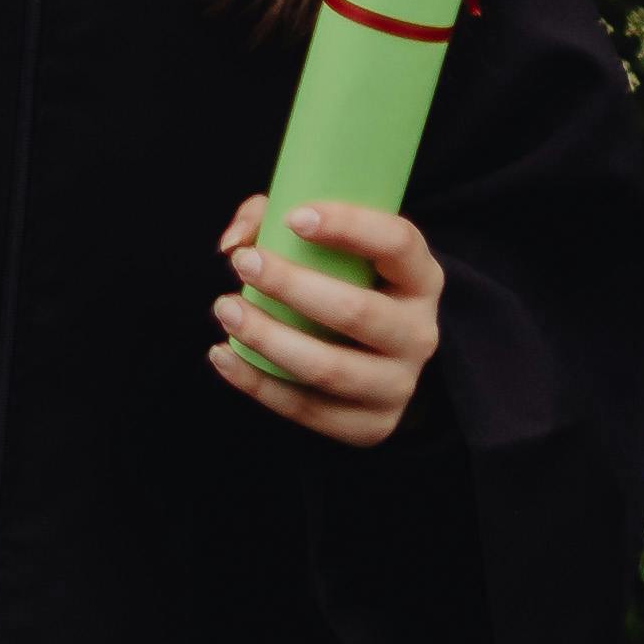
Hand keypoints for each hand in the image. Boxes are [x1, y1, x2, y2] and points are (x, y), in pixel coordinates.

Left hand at [210, 192, 442, 443]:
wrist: (379, 354)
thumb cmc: (343, 277)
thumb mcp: (327, 238)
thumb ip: (272, 219)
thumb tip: (234, 243)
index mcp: (420, 277)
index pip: (397, 244)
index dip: (348, 226)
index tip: (292, 217)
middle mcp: (419, 334)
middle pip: (358, 312)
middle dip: (292, 286)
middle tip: (243, 264)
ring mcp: (399, 385)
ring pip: (331, 369)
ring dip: (269, 339)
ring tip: (226, 309)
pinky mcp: (373, 425)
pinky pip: (311, 411)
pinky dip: (260, 385)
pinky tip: (224, 355)